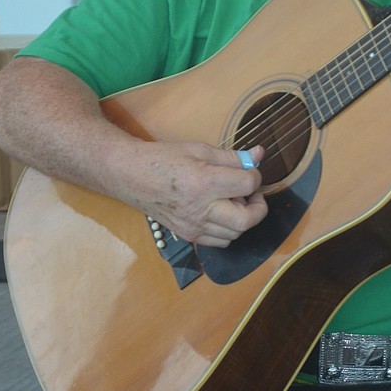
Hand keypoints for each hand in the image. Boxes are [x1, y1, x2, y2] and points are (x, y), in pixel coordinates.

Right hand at [123, 140, 266, 248]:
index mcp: (203, 182)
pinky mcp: (188, 235)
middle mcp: (200, 209)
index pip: (247, 185)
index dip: (256, 176)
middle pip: (246, 220)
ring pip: (235, 234)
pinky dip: (228, 230)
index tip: (250, 171)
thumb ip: (232, 157)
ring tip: (233, 201)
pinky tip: (221, 213)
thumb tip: (259, 155)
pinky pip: (220, 241)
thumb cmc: (163, 159)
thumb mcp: (199, 149)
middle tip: (252, 193)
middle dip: (258, 207)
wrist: (132, 176)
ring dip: (242, 218)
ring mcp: (193, 226)